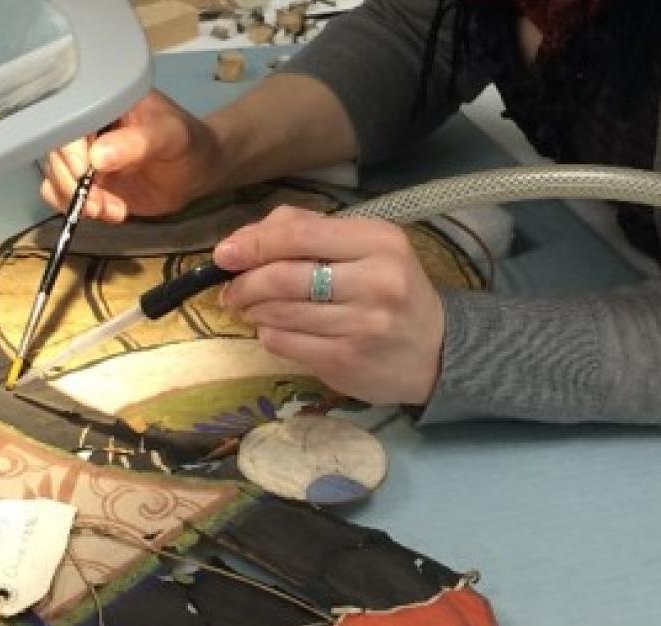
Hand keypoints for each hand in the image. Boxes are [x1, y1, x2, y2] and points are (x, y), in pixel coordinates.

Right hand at [40, 89, 225, 221]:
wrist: (199, 169)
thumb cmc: (189, 143)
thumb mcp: (171, 136)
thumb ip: (139, 142)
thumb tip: (97, 157)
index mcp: (103, 102)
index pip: (70, 120)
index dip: (69, 147)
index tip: (84, 172)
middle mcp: (88, 128)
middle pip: (56, 152)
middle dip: (70, 181)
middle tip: (96, 204)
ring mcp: (86, 157)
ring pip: (57, 177)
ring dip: (75, 199)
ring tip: (110, 211)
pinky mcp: (90, 183)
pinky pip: (66, 196)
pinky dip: (81, 209)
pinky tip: (113, 212)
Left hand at [215, 207, 445, 405]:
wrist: (435, 351)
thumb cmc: (390, 290)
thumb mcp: (365, 247)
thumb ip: (307, 230)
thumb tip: (242, 240)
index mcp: (379, 241)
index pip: (298, 234)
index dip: (253, 243)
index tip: (225, 254)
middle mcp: (375, 281)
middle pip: (282, 276)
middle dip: (244, 282)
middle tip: (231, 289)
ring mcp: (361, 325)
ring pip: (278, 312)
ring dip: (253, 309)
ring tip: (251, 307)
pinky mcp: (345, 360)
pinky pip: (284, 342)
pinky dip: (269, 334)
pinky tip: (276, 329)